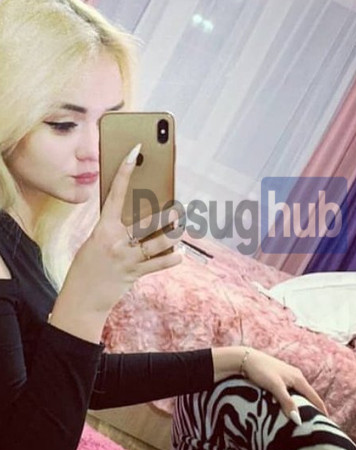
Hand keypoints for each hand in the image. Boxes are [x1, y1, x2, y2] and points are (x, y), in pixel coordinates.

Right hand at [50, 144, 183, 341]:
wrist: (81, 298)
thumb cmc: (89, 263)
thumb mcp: (97, 239)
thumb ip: (116, 226)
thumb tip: (141, 212)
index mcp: (103, 228)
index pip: (116, 193)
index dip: (125, 171)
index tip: (135, 151)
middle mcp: (116, 241)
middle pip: (146, 222)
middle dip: (166, 216)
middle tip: (178, 208)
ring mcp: (127, 258)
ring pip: (158, 243)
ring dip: (173, 236)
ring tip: (181, 228)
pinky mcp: (134, 273)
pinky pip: (159, 264)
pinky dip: (172, 258)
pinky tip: (179, 253)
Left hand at [242, 349, 327, 423]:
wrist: (245, 358)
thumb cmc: (261, 371)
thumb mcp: (275, 387)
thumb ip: (287, 402)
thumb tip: (298, 420)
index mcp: (298, 378)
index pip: (314, 397)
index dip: (321, 409)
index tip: (327, 422)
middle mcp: (295, 375)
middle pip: (308, 394)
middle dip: (314, 407)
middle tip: (317, 422)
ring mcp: (287, 375)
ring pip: (299, 392)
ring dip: (304, 403)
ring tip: (305, 416)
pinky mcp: (279, 376)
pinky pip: (291, 390)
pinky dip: (294, 399)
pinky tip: (290, 405)